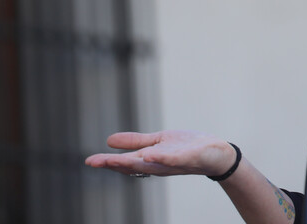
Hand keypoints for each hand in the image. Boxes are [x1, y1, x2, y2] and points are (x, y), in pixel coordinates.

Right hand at [85, 130, 236, 177]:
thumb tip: (108, 141)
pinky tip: (149, 154)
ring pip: (150, 164)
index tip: (90, 161)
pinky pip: (173, 159)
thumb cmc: (187, 147)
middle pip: (134, 166)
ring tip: (113, 159)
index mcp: (151, 160)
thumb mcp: (158, 141)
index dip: (108, 163)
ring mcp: (173, 162)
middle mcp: (159, 165)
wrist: (216, 153)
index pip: (127, 163)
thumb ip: (136, 142)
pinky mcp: (188, 157)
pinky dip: (161, 157)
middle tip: (94, 162)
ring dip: (132, 162)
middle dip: (114, 164)